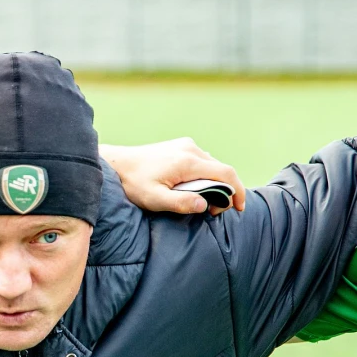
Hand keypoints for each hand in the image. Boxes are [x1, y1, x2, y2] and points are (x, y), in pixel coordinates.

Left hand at [101, 139, 246, 215]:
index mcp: (188, 162)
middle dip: (225, 191)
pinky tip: (195, 188)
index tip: (239, 208)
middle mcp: (191, 149)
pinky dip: (206, 176)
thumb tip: (204, 205)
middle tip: (213, 211)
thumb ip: (180, 203)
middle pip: (222, 170)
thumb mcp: (154, 199)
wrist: (117, 163)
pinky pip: (203, 161)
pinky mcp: (181, 146)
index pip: (226, 174)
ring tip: (203, 201)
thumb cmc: (133, 183)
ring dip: (215, 184)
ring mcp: (186, 145)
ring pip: (213, 166)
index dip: (238, 191)